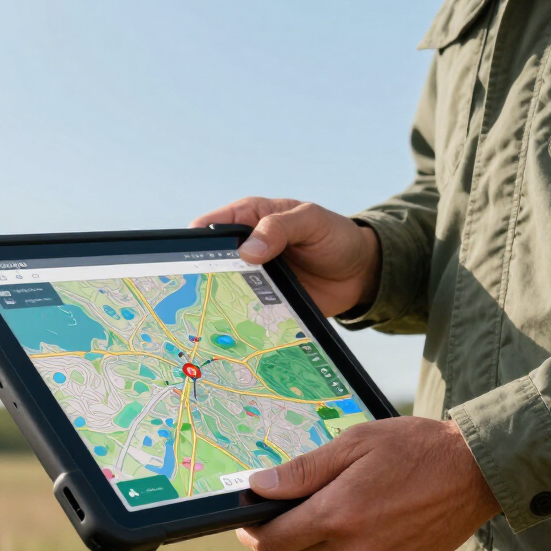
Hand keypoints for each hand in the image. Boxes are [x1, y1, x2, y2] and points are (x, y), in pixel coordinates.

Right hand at [190, 198, 379, 316]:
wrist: (360, 272)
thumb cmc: (334, 236)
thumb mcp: (310, 221)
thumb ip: (280, 228)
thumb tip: (247, 250)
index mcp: (249, 219)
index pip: (210, 226)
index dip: (195, 241)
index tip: (191, 258)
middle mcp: (245, 249)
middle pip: (210, 263)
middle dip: (202, 277)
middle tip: (202, 292)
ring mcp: (253, 278)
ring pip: (223, 291)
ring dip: (220, 302)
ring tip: (217, 316)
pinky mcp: (264, 304)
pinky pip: (244, 314)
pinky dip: (239, 322)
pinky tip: (238, 332)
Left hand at [236, 417, 501, 550]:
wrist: (476, 474)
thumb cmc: (413, 449)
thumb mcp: (354, 445)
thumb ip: (302, 471)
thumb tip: (257, 487)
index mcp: (335, 517)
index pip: (271, 543)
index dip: (253, 533)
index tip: (249, 521)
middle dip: (292, 528)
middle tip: (309, 497)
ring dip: (322, 539)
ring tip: (350, 502)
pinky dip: (350, 549)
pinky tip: (372, 519)